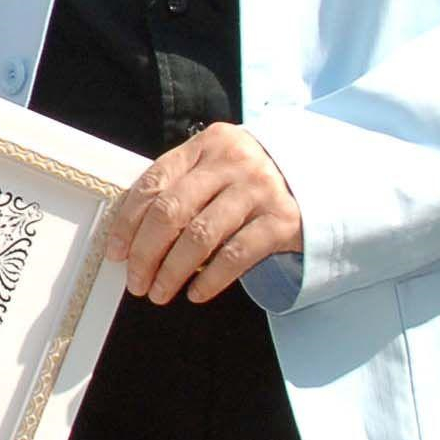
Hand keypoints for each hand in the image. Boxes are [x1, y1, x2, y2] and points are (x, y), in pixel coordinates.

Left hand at [107, 122, 303, 303]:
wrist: (322, 175)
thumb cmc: (250, 178)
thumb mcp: (215, 166)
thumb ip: (179, 186)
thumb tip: (130, 234)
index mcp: (206, 144)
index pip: (153, 183)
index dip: (128, 221)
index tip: (117, 252)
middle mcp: (232, 163)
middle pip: (171, 212)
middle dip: (146, 253)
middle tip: (136, 282)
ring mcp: (259, 190)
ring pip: (200, 237)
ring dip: (172, 271)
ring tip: (159, 293)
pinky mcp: (283, 220)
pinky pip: (235, 256)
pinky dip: (210, 279)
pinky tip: (196, 294)